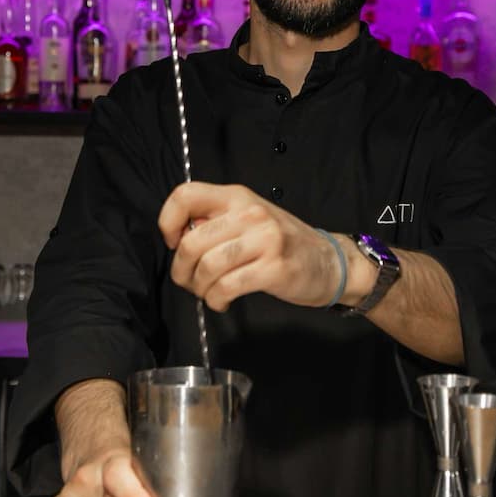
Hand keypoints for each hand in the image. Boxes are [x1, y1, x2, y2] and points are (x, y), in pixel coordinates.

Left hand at [158, 181, 357, 311]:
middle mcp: (249, 213)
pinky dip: (216, 300)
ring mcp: (264, 239)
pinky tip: (222, 301)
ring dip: (199, 288)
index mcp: (237, 196)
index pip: (186, 195)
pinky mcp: (273, 268)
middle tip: (190, 281)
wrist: (327, 260)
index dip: (168, 221)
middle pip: (191, 241)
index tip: (174, 242)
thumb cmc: (280, 242)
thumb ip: (215, 222)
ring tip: (208, 292)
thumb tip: (180, 239)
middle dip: (181, 270)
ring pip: (207, 267)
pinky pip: (227, 287)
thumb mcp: (247, 219)